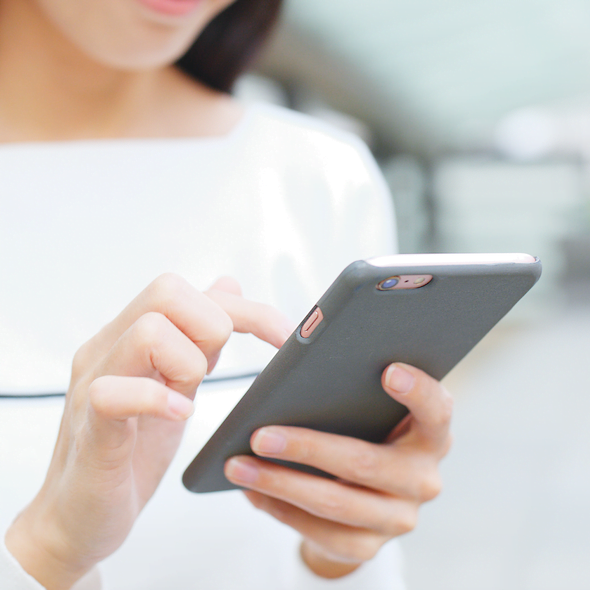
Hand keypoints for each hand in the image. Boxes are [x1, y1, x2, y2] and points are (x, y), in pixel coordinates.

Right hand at [5, 274, 292, 589]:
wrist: (81, 517)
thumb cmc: (132, 450)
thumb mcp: (176, 384)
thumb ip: (198, 336)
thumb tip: (229, 284)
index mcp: (130, 334)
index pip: (187, 290)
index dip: (246, 309)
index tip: (284, 339)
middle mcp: (108, 347)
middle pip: (167, 291)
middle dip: (213, 327)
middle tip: (212, 372)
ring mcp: (94, 383)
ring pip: (148, 331)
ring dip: (188, 364)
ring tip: (186, 399)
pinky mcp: (90, 430)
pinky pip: (112, 393)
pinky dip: (156, 400)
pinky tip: (178, 416)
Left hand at [224, 363, 452, 578]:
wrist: (370, 494)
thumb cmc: (365, 431)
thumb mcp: (369, 410)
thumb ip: (351, 390)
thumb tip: (291, 373)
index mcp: (429, 433)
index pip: (438, 409)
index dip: (417, 390)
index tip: (387, 370)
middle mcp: (424, 477)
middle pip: (365, 462)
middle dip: (306, 447)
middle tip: (261, 435)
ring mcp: (401, 517)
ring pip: (336, 503)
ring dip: (280, 484)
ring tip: (239, 466)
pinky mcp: (371, 545)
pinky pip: (322, 533)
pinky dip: (281, 511)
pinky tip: (253, 492)